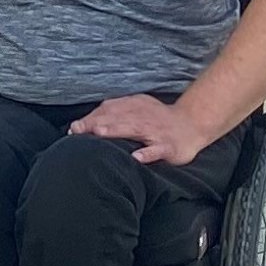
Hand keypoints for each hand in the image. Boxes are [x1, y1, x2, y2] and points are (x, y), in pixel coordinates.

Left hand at [68, 93, 220, 164]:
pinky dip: (148, 153)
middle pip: (117, 117)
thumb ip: (113, 115)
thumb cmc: (157, 120)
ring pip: (135, 129)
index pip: (109, 109)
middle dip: (97, 123)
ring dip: (117, 130)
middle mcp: (143, 116)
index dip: (91, 117)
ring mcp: (156, 131)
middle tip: (78, 130)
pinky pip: (157, 149)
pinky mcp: (169, 146)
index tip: (73, 128)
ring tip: (100, 134)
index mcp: (134, 106)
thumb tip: (83, 124)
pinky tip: (137, 158)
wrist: (192, 124)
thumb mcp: (136, 110)